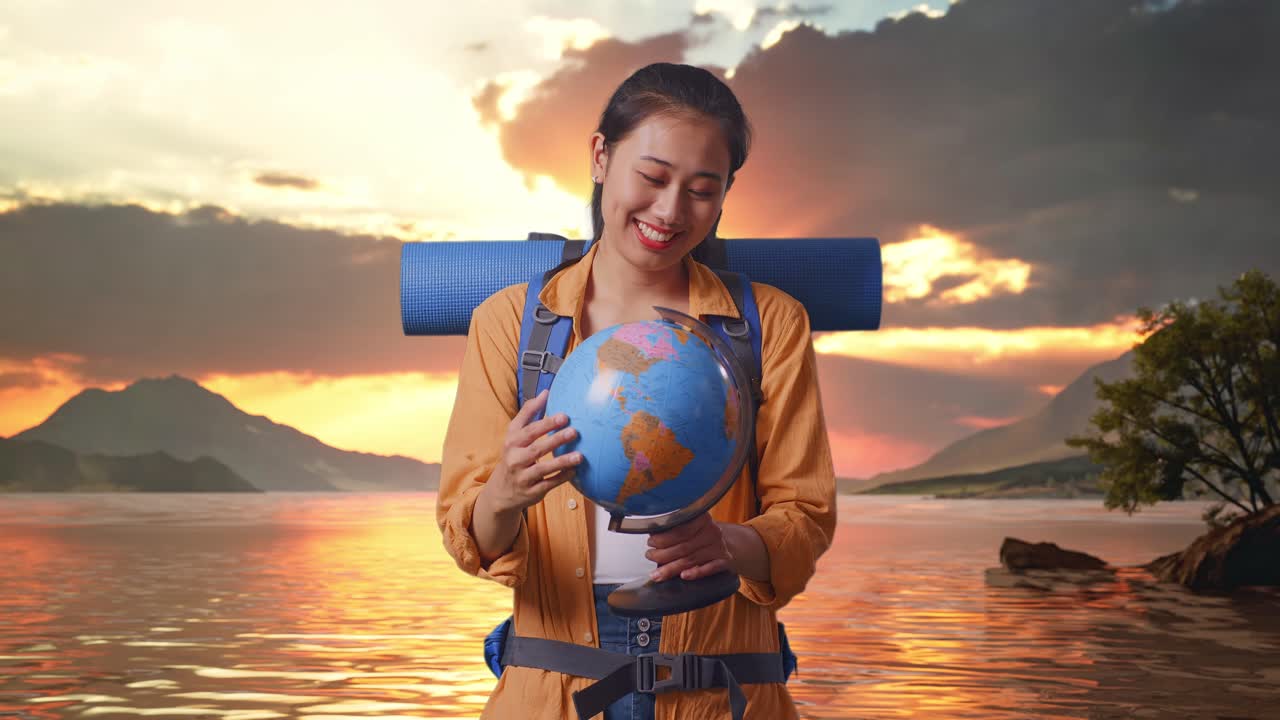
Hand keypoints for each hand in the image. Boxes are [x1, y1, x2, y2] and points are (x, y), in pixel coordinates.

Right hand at [483, 389, 582, 513]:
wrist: (500, 492)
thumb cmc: (512, 456)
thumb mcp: (514, 434)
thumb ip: (529, 413)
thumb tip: (545, 392)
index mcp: (512, 442)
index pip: (529, 430)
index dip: (546, 423)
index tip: (564, 416)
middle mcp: (515, 459)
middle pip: (536, 449)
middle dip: (555, 440)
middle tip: (574, 432)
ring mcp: (522, 477)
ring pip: (543, 468)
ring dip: (561, 461)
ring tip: (579, 456)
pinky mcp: (531, 492)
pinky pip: (548, 484)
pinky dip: (561, 478)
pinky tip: (574, 471)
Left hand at [645, 513, 732, 582]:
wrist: (730, 543)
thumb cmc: (702, 535)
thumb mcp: (691, 526)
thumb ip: (674, 529)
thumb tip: (652, 535)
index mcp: (702, 518)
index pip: (680, 530)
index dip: (663, 538)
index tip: (650, 543)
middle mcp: (712, 531)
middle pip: (683, 546)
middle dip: (662, 555)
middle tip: (650, 557)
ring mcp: (719, 547)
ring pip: (691, 559)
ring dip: (671, 568)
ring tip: (656, 575)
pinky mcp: (725, 561)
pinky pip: (710, 568)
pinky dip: (696, 572)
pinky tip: (683, 576)